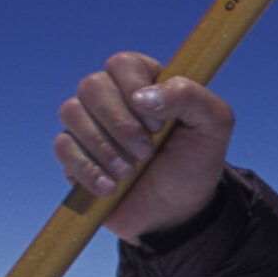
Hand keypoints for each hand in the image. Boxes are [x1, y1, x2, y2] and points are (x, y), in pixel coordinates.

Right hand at [55, 52, 236, 242]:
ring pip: (71, 112)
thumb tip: (142, 97)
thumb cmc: (195, 163)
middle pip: (92, 85)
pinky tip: (110, 187)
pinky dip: (87, 169)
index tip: (159, 126)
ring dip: (104, 147)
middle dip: (120, 123)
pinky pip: (63, 147)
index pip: (123, 64)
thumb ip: (190, 96)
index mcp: (145, 82)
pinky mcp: (74, 155)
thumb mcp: (214, 125)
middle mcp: (112, 97)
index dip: (135, 91)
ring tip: (129, 173)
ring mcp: (89, 125)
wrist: (178, 212)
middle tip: (146, 153)